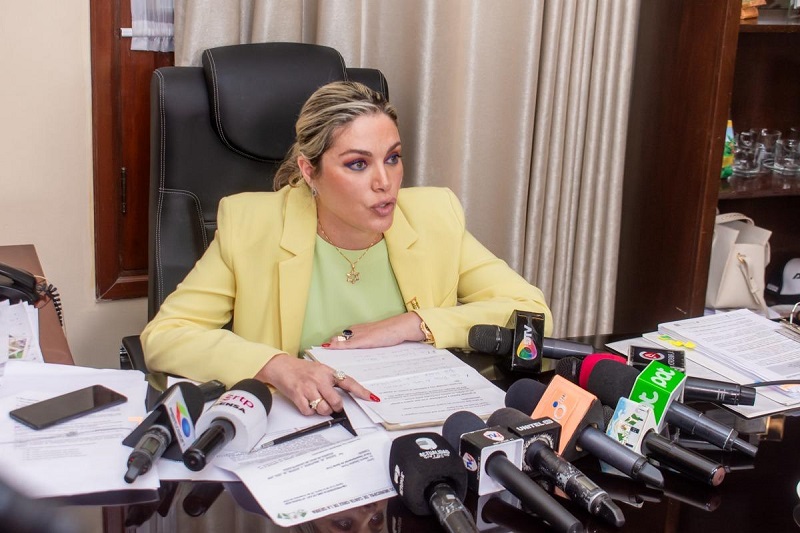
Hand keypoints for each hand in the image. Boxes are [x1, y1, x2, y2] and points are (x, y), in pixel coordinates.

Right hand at [255, 353, 375, 415]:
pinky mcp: (297, 395)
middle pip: (336, 401)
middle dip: (336, 407)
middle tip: (332, 405)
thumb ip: (331, 380)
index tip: (371, 397)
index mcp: (328, 372)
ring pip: (323, 409)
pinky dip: (309, 411)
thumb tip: (343, 394)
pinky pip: (309, 411)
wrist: (281, 366)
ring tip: (318, 403)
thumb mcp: (320, 369)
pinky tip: (307, 403)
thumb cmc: (301, 369)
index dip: (361, 391)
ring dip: (323, 410)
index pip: (348, 382)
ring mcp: (308, 387)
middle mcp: (319, 379)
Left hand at [325, 312, 425, 349]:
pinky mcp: (364, 339)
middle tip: (314, 352)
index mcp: (359, 331)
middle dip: (327, 346)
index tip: (321, 349)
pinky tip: (328, 347)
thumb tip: (359, 350)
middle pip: (338, 339)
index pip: (341, 338)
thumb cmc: (392, 333)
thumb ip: (366, 344)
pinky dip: (338, 346)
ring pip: (340, 341)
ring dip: (330, 346)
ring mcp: (359, 335)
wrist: (401, 327)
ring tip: (317, 352)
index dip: (331, 344)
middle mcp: (357, 331)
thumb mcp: (376, 339)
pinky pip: (347, 344)